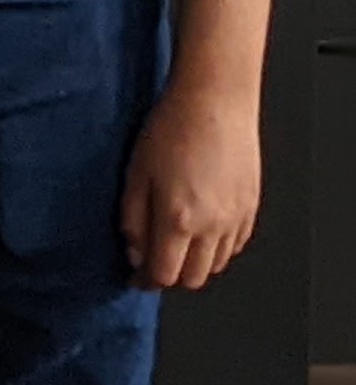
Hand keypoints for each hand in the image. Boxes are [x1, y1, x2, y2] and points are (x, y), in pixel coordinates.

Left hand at [122, 77, 262, 289]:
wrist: (215, 104)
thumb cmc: (169, 131)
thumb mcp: (135, 173)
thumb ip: (133, 220)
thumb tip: (135, 254)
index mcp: (179, 219)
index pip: (165, 274)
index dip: (146, 280)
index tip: (133, 277)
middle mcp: (213, 227)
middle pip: (194, 278)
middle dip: (171, 275)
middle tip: (152, 261)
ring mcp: (236, 220)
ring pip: (216, 265)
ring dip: (194, 263)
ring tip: (175, 244)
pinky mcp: (251, 208)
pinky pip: (234, 246)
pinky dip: (216, 248)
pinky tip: (200, 231)